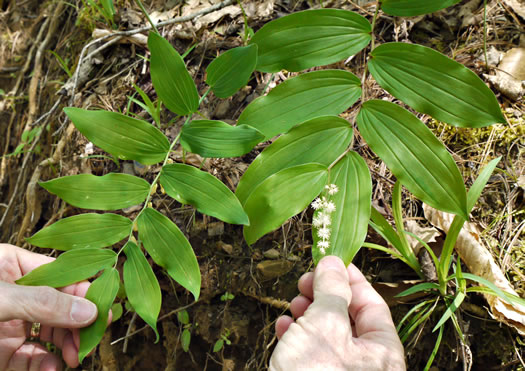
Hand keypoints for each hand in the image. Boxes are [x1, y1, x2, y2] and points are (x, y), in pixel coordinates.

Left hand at [0, 244, 97, 370]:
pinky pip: (32, 358)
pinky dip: (45, 365)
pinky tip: (51, 368)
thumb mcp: (0, 298)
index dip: (84, 294)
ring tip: (74, 358)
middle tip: (91, 341)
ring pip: (51, 334)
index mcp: (13, 266)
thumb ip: (42, 302)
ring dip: (67, 347)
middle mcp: (17, 294)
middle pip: (62, 306)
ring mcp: (10, 323)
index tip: (101, 314)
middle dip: (78, 325)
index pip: (62, 276)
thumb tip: (89, 311)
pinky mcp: (3, 351)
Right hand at [270, 256, 405, 370]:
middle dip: (324, 296)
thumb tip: (333, 262)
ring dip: (309, 314)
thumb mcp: (324, 324)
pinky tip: (284, 328)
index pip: (372, 305)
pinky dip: (299, 337)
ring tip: (293, 304)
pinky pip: (313, 353)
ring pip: (328, 334)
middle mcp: (368, 367)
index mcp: (382, 354)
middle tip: (305, 282)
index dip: (350, 280)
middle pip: (349, 318)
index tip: (331, 261)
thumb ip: (331, 290)